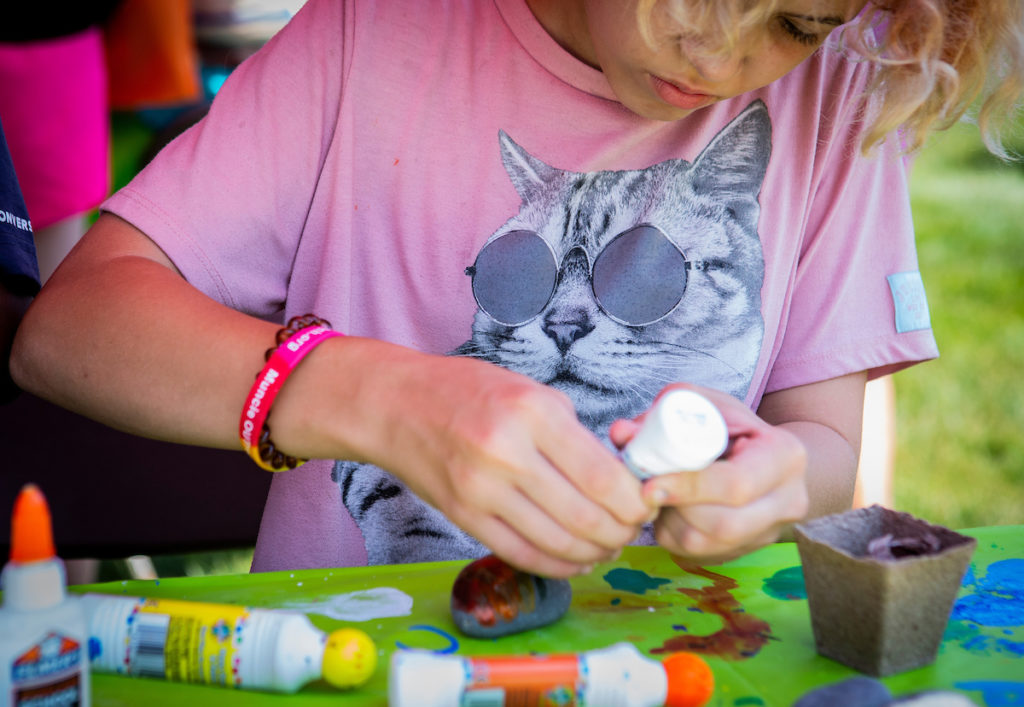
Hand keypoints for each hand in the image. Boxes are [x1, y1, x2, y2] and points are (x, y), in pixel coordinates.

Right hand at [284, 339, 653, 577]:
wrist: (396, 405)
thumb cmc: (467, 391)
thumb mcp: (529, 391)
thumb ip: (573, 434)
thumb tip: (618, 478)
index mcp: (532, 413)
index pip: (603, 476)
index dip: (635, 502)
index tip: (646, 504)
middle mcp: (507, 453)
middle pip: (585, 517)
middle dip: (621, 532)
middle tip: (633, 530)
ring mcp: (481, 490)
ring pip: (557, 542)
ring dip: (594, 552)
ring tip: (608, 546)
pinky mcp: (463, 517)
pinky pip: (521, 554)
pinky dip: (557, 564)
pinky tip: (575, 558)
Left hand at [609, 384, 808, 564]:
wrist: (766, 458)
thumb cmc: (732, 426)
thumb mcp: (706, 405)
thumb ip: (664, 413)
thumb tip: (622, 433)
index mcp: (785, 456)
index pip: (736, 485)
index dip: (690, 488)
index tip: (651, 485)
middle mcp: (788, 501)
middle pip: (723, 524)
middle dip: (675, 509)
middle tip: (647, 489)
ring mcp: (770, 533)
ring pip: (706, 545)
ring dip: (669, 522)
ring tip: (659, 494)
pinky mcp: (746, 552)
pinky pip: (697, 555)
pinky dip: (672, 534)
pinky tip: (669, 510)